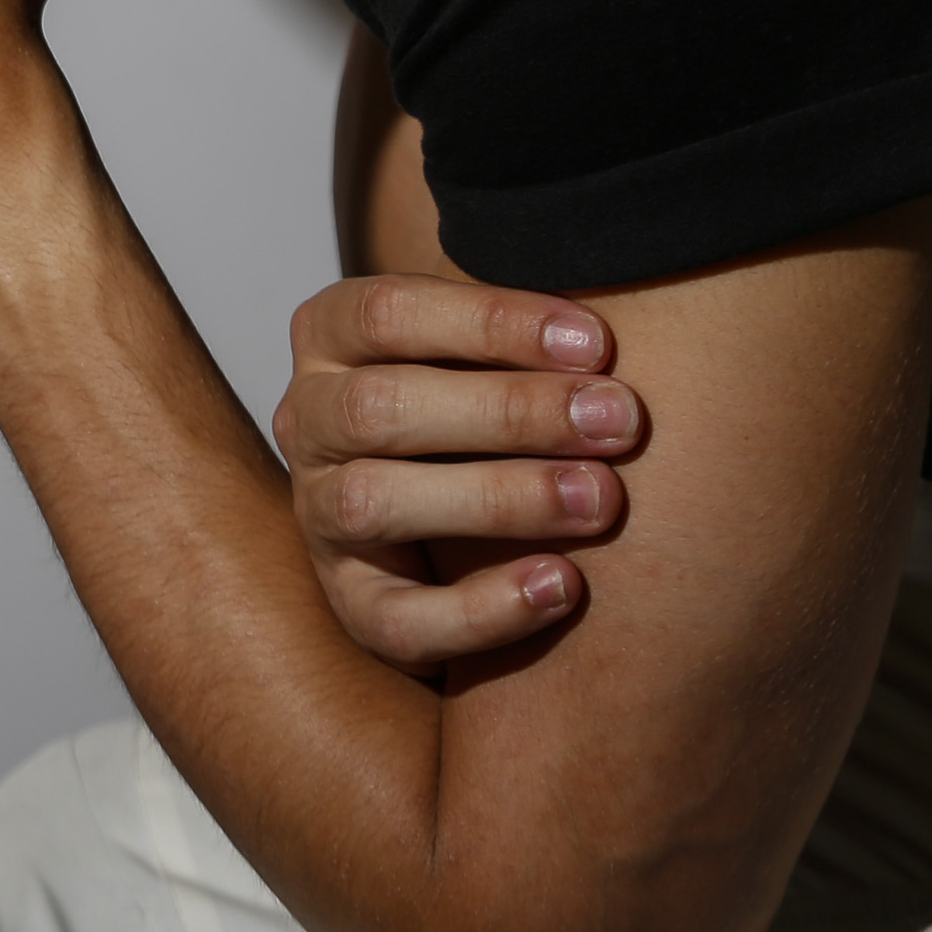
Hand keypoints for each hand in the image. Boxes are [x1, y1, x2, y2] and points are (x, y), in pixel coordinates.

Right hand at [273, 275, 645, 674]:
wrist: (443, 525)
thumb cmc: (488, 411)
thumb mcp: (484, 352)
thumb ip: (525, 331)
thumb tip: (621, 317)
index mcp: (332, 340)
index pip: (385, 312)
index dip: (489, 323)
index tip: (597, 342)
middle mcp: (310, 421)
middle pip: (380, 407)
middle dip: (508, 413)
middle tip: (618, 422)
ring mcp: (321, 514)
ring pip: (375, 502)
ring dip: (499, 498)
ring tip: (602, 501)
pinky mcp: (351, 603)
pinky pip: (395, 618)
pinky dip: (481, 609)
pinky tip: (561, 587)